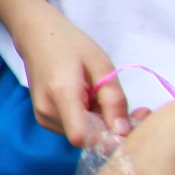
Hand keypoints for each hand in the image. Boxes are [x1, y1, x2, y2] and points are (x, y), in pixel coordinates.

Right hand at [4, 4, 128, 146]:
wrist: (36, 36)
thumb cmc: (70, 45)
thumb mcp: (101, 65)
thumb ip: (113, 100)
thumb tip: (123, 132)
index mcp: (61, 94)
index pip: (83, 137)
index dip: (110, 137)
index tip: (132, 122)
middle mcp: (47, 112)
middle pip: (89, 138)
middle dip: (115, 129)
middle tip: (138, 111)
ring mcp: (43, 118)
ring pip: (85, 136)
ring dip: (104, 125)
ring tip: (107, 99)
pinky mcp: (45, 120)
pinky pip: (77, 130)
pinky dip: (92, 122)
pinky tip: (94, 103)